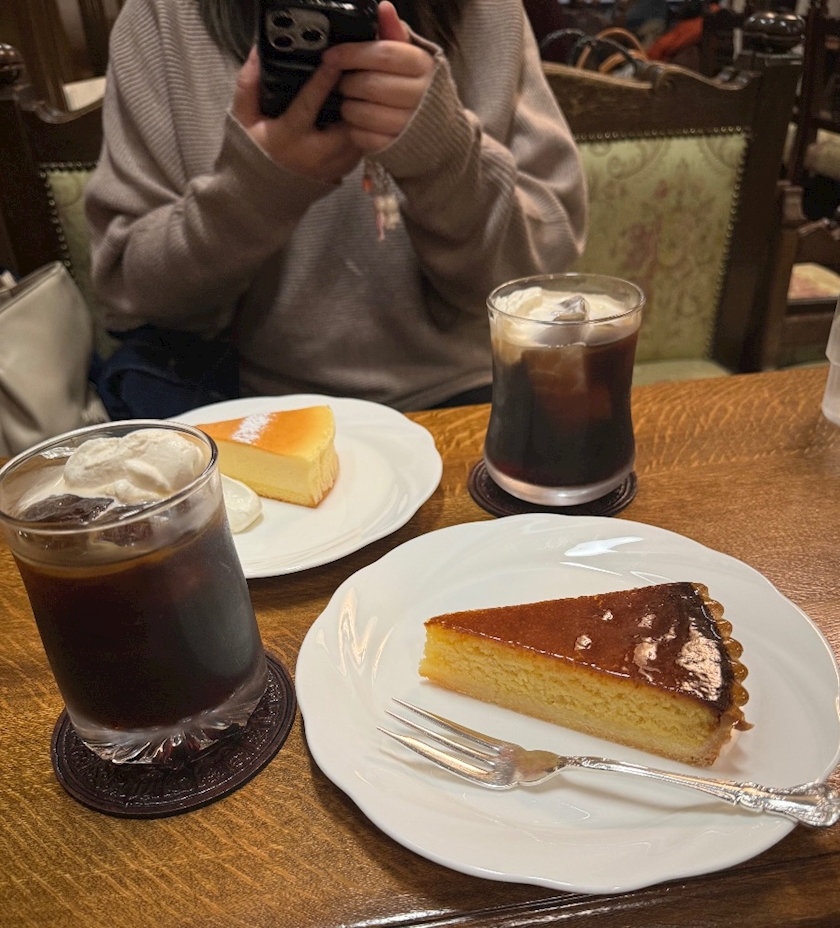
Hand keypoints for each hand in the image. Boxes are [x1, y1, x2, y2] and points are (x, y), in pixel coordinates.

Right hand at [232, 47, 361, 182]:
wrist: (260, 195)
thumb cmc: (252, 152)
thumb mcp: (243, 119)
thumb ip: (248, 86)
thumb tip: (256, 53)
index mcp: (288, 137)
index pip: (309, 104)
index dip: (324, 80)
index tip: (335, 61)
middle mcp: (312, 155)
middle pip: (345, 125)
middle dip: (353, 104)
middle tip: (355, 83)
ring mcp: (328, 168)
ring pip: (356, 140)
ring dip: (359, 120)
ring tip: (359, 100)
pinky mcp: (338, 175)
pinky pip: (357, 153)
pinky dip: (359, 136)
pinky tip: (355, 122)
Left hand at [322, 1, 434, 152]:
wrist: (439, 133)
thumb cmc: (419, 89)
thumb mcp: (410, 59)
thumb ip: (395, 35)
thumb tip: (384, 7)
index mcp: (423, 66)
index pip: (383, 54)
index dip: (352, 53)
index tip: (332, 56)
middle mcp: (421, 95)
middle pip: (370, 85)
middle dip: (348, 83)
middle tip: (344, 83)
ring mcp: (410, 125)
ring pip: (364, 112)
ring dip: (349, 107)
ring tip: (351, 102)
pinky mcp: (397, 148)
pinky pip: (365, 137)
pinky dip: (355, 129)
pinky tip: (359, 122)